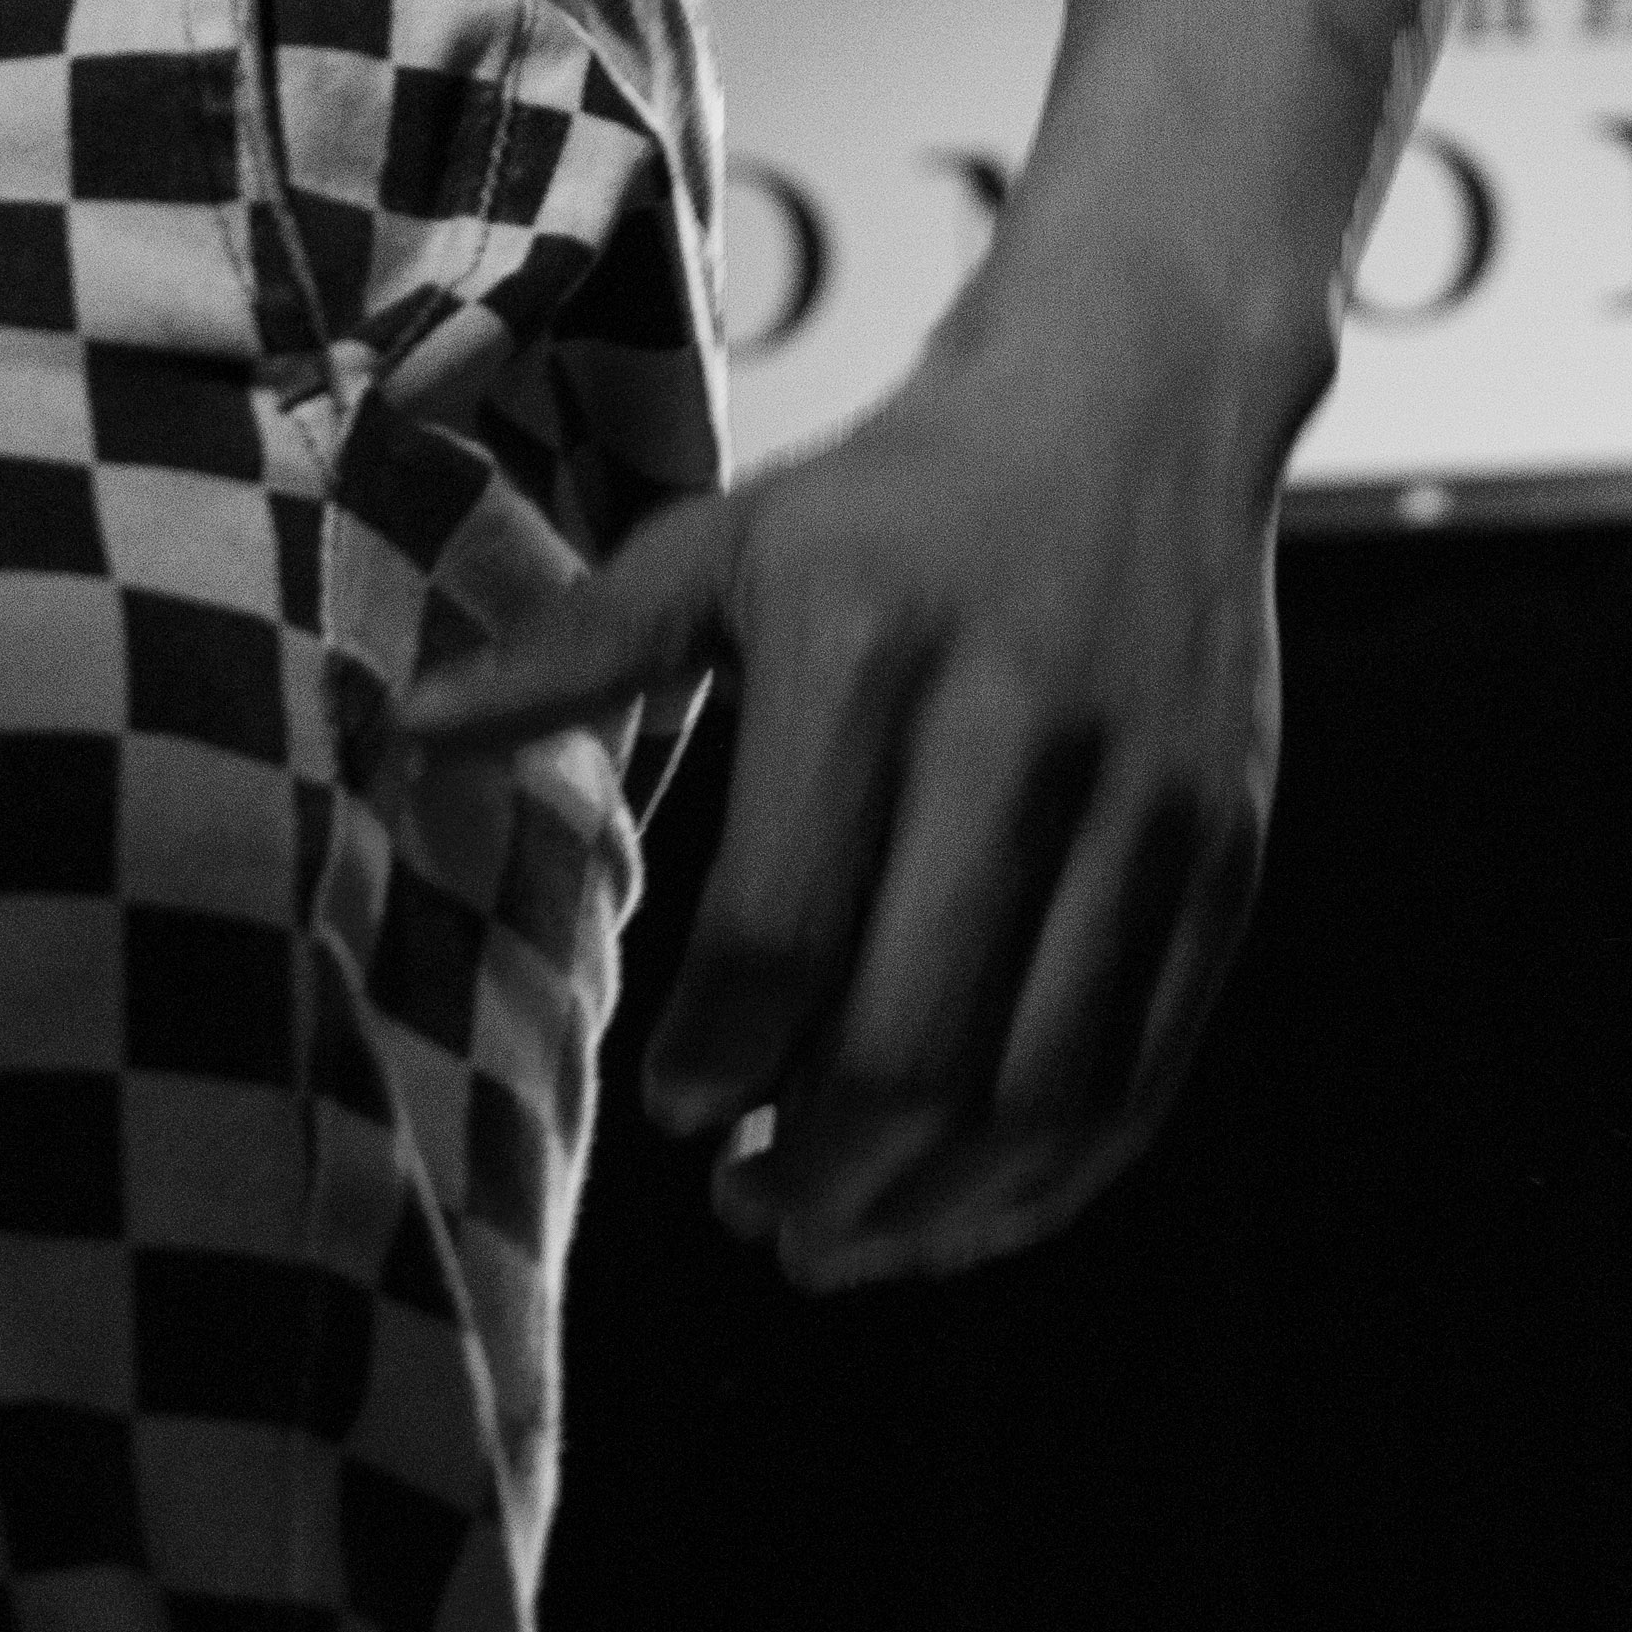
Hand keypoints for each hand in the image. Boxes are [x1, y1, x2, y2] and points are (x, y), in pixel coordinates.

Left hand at [390, 329, 1282, 1291]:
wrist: (1136, 397)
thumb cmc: (900, 496)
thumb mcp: (730, 539)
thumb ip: (580, 650)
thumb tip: (404, 733)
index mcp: (868, 653)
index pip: (781, 935)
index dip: (714, 1059)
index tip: (675, 1104)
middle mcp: (1023, 731)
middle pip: (916, 1046)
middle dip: (815, 1176)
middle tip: (746, 1207)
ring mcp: (1146, 801)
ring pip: (1043, 1094)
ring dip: (930, 1210)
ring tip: (839, 1235)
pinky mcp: (1228, 849)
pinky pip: (1144, 1071)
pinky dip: (1051, 1180)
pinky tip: (962, 1202)